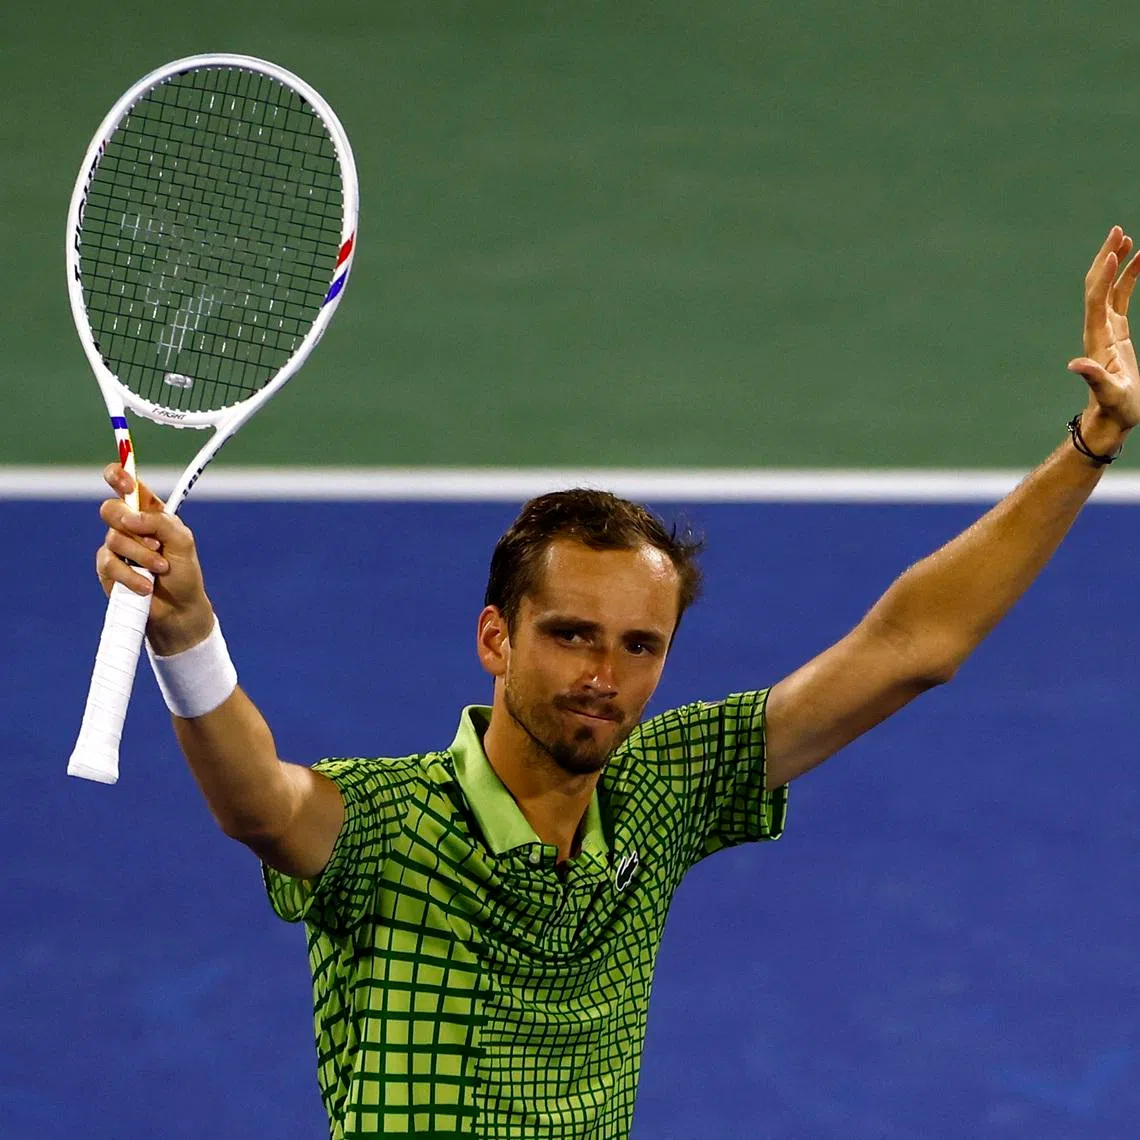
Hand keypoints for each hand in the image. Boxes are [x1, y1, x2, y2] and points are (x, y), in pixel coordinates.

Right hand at [96, 463, 214, 653]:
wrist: (178, 610)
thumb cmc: (184, 573)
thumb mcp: (183, 542)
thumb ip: (161, 523)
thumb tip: (131, 518)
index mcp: (149, 512)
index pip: (127, 485)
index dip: (120, 476)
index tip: (126, 482)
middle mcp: (129, 526)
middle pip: (110, 509)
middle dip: (128, 523)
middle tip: (153, 540)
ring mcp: (116, 547)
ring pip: (114, 539)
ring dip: (142, 556)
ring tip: (161, 569)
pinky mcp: (107, 569)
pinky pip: (110, 564)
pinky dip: (131, 575)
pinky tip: (146, 585)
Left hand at [1067, 225, 1139, 449]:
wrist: (1112, 419)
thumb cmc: (1114, 409)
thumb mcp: (1108, 394)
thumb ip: (1094, 378)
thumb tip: (1074, 365)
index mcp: (1097, 339)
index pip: (1098, 300)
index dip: (1104, 276)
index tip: (1114, 251)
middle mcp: (1098, 330)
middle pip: (1098, 286)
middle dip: (1106, 258)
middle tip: (1117, 230)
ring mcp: (1107, 330)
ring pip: (1110, 288)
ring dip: (1116, 263)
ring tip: (1127, 238)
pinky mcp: (1118, 333)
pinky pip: (1121, 299)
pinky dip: (1128, 279)